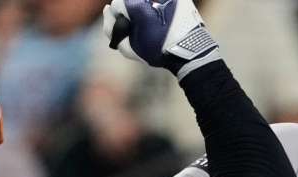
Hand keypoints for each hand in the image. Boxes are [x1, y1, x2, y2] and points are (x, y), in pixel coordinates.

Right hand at [102, 0, 218, 76]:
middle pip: (131, 0)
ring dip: (146, 7)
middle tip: (143, 26)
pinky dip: (161, 6)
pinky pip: (163, 1)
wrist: (190, 50)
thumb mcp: (128, 48)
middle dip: (133, 11)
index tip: (129, 29)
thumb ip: (110, 29)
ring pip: (146, 0)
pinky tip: (164, 16)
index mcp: (133, 4)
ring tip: (155, 21)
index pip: (116, 5)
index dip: (119, 19)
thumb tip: (106, 10)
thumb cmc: (157, 50)